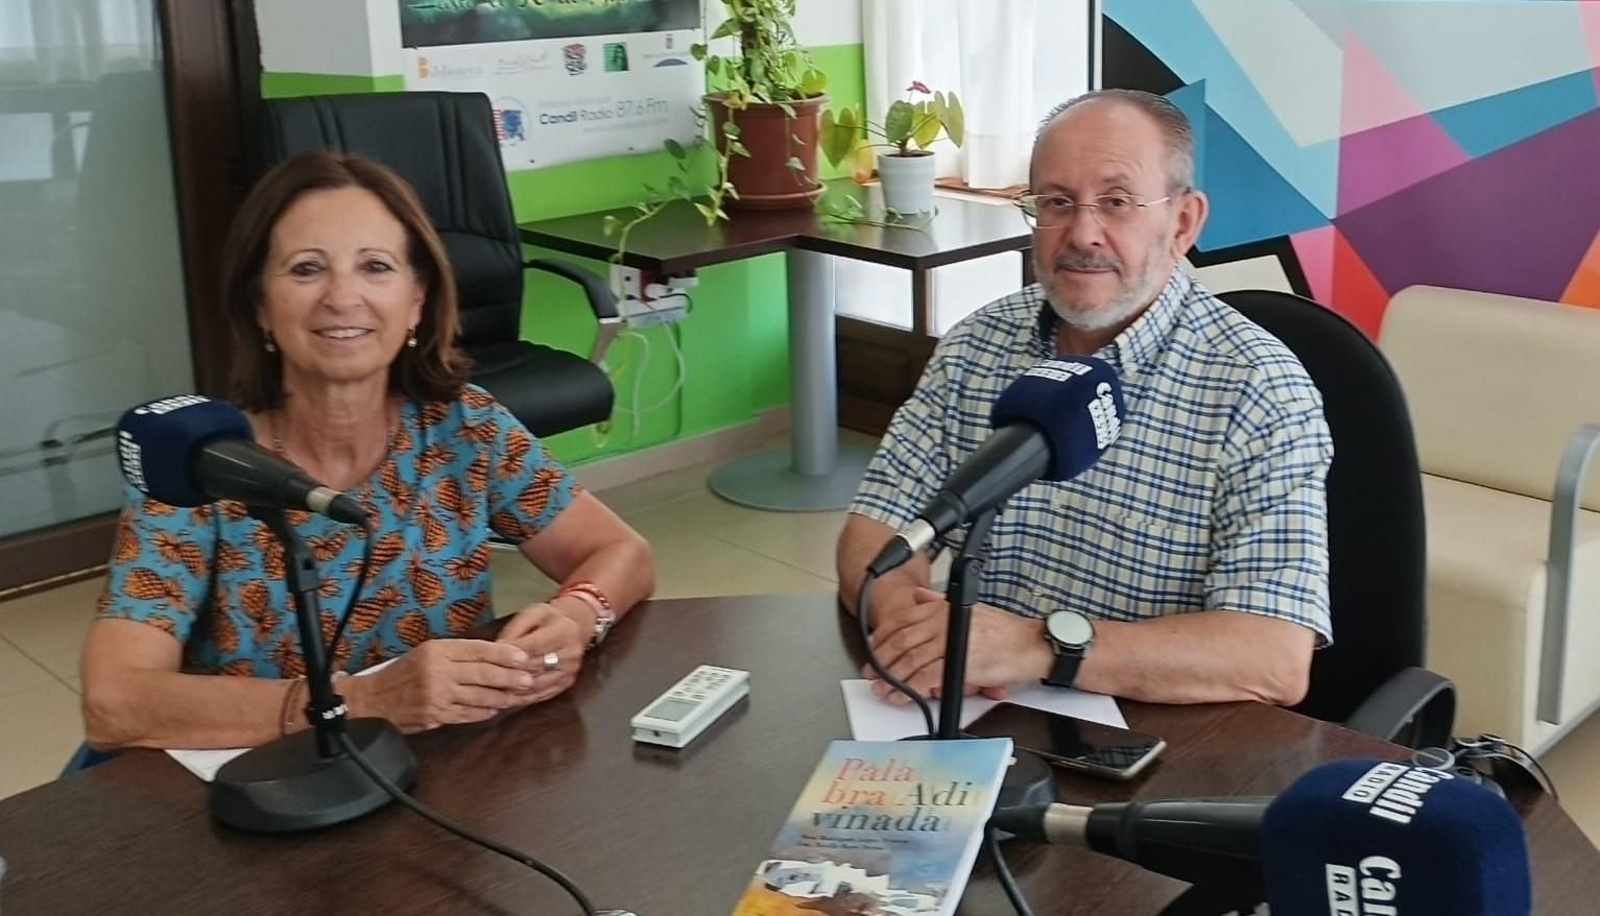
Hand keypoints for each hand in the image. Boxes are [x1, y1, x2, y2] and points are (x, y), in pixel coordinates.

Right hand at [346, 638, 536, 733]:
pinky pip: (468, 714)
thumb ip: (455, 654)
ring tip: (518, 695)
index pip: (477, 649)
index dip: (503, 654)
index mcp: (437, 651)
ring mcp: (438, 696)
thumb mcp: (426, 653)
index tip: (522, 657)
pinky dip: (484, 712)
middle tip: (528, 679)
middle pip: (483, 674)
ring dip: (502, 697)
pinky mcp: (436, 716)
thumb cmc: (402, 674)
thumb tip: (492, 655)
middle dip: (509, 677)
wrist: (372, 701)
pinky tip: (495, 709)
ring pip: (479, 696)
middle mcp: (438, 672)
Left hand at [496, 602, 585, 703]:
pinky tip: (507, 697)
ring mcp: (570, 671)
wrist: (574, 628)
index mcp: (564, 631)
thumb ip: (515, 629)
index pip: (532, 645)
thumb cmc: (548, 620)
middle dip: (509, 673)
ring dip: (513, 689)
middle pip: (534, 667)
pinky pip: (542, 694)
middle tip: (486, 678)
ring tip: (492, 691)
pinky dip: (523, 697)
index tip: (490, 659)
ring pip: (536, 684)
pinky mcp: (566, 683)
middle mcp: (571, 653)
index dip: (510, 654)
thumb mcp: (533, 613)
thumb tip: (498, 648)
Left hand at [863, 587, 1047, 704]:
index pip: (902, 619)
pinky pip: (926, 677)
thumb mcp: (969, 608)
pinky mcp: (960, 664)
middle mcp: (944, 622)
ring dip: (891, 677)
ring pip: (910, 660)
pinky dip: (910, 688)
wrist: (1031, 645)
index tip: (872, 648)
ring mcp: (952, 642)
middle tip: (871, 673)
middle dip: (881, 659)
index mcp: (944, 608)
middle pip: (901, 640)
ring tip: (881, 688)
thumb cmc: (1004, 631)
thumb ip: (939, 603)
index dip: (882, 636)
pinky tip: (902, 695)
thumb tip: (919, 596)